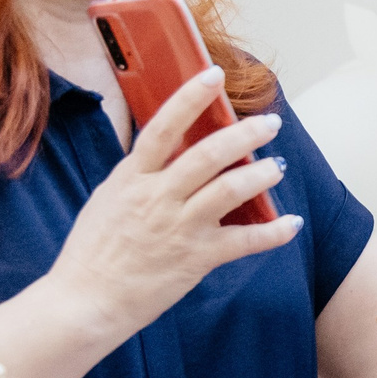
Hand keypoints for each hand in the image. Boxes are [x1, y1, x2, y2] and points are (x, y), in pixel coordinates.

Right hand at [45, 66, 296, 339]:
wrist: (84, 301)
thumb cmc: (92, 252)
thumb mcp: (107, 199)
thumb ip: (138, 175)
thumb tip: (164, 150)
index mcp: (131, 178)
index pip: (162, 126)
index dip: (190, 97)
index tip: (214, 75)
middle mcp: (157, 198)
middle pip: (208, 155)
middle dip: (244, 134)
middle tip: (270, 123)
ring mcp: (178, 227)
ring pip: (229, 190)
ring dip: (260, 174)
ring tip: (278, 165)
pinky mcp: (195, 258)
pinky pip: (243, 242)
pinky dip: (272, 232)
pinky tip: (291, 224)